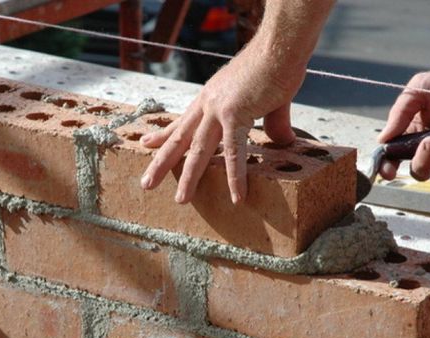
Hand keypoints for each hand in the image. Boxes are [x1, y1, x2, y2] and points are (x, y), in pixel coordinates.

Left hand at [139, 46, 305, 203]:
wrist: (280, 46)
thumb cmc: (275, 66)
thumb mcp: (268, 100)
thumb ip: (272, 124)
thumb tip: (283, 143)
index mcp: (210, 97)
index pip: (182, 121)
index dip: (163, 135)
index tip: (147, 145)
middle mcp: (208, 104)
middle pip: (180, 139)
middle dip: (161, 162)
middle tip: (145, 183)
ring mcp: (219, 109)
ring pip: (198, 150)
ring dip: (189, 177)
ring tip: (181, 200)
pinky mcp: (236, 114)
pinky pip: (235, 152)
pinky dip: (236, 176)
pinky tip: (237, 197)